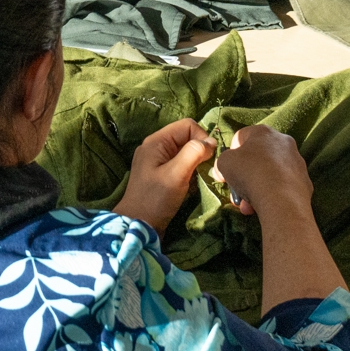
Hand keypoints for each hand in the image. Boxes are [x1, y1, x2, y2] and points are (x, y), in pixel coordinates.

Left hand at [115, 118, 214, 232]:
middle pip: (186, 136)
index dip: (202, 138)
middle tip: (206, 169)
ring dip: (196, 162)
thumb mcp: (176, 174)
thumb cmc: (156, 199)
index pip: (187, 126)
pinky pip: (181, 163)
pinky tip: (191, 183)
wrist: (138, 225)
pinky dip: (189, 170)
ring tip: (199, 177)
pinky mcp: (161, 173)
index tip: (208, 158)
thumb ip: (193, 153)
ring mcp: (157, 160)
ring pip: (185, 151)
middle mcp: (156, 146)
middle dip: (200, 150)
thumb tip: (211, 142)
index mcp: (157, 141)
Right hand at [215, 125, 315, 217]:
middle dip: (244, 176)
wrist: (282, 199)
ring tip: (248, 205)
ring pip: (270, 174)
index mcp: (264, 132)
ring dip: (257, 188)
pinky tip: (264, 206)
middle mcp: (284, 142)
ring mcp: (297, 162)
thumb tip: (223, 171)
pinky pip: (283, 186)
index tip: (227, 170)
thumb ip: (222, 163)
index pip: (241, 137)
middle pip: (257, 158)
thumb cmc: (250, 173)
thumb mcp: (225, 163)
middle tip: (237, 192)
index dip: (231, 154)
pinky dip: (272, 194)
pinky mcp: (305, 181)